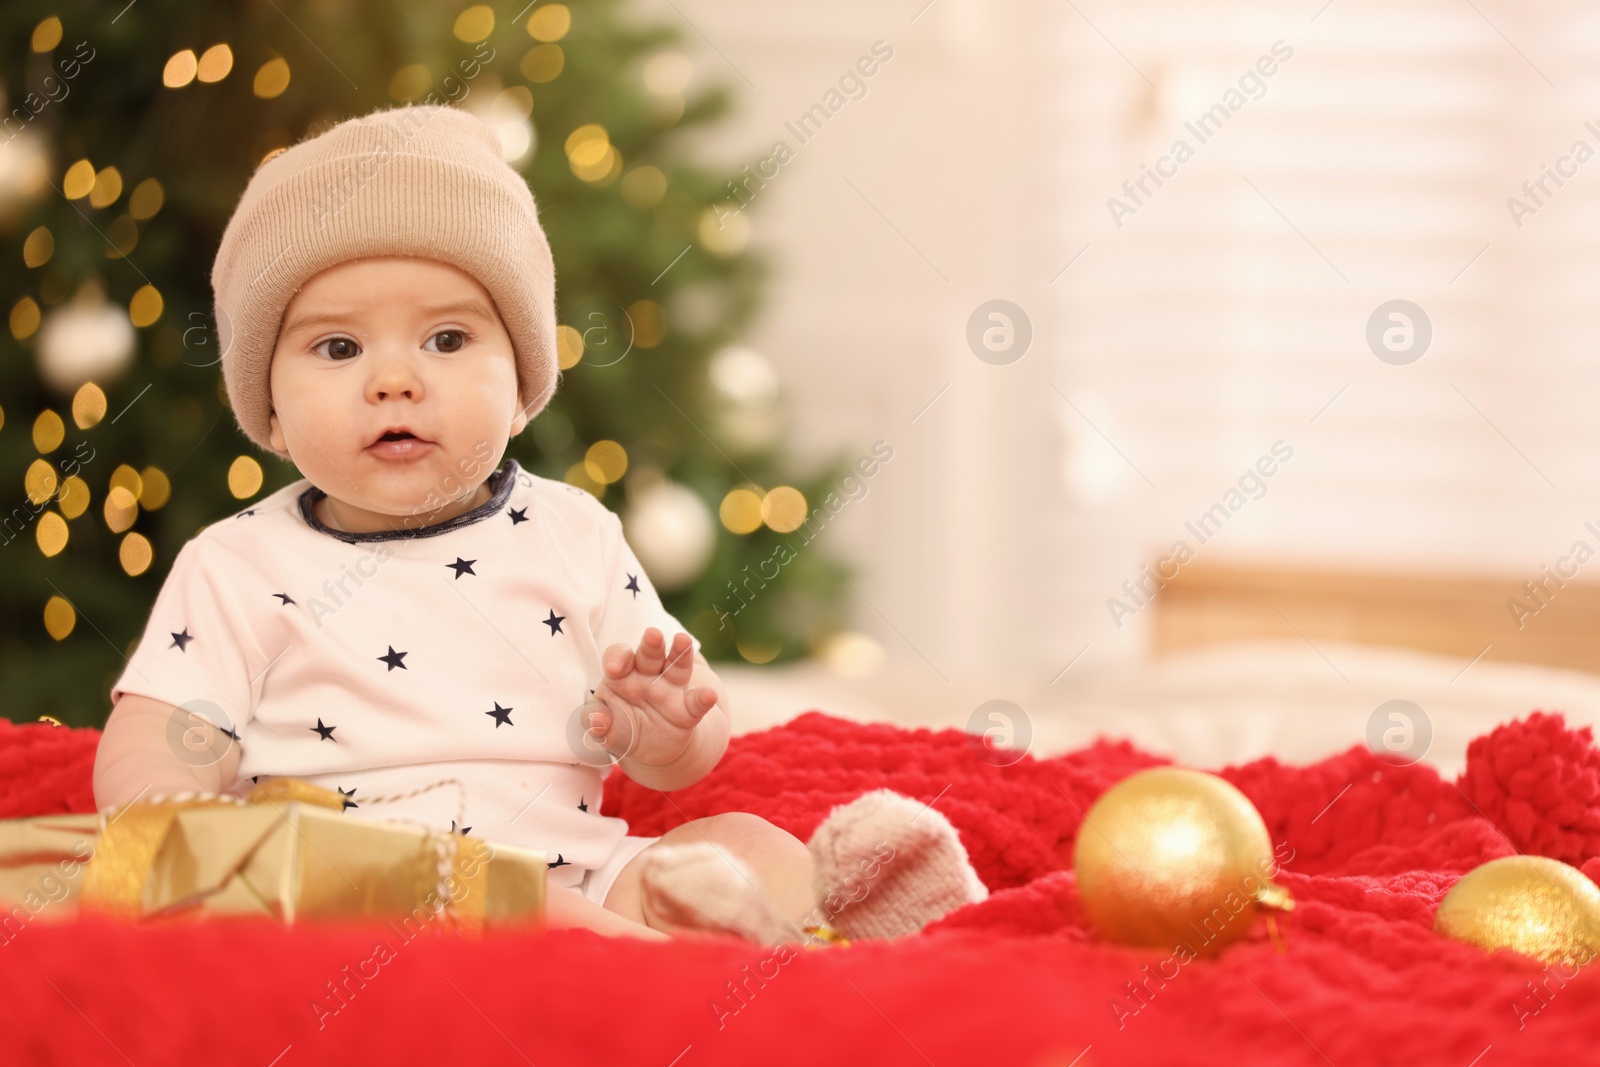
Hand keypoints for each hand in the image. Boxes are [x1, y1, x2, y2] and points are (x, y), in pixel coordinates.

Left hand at [585, 628, 717, 768]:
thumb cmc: (622, 728)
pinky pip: (696, 702)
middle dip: (651, 644)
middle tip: (652, 634)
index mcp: (622, 675)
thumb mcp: (606, 727)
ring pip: (676, 666)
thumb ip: (598, 723)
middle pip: (649, 654)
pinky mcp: (688, 710)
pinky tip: (709, 696)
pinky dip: (703, 699)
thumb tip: (595, 721)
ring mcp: (670, 689)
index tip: (613, 668)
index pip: (620, 657)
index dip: (617, 658)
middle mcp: (647, 675)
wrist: (651, 749)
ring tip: (683, 641)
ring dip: (680, 652)